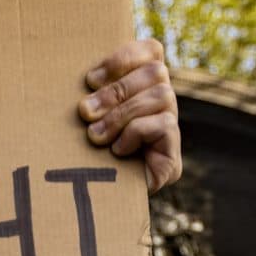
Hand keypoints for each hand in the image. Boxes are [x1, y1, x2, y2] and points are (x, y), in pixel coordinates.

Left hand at [81, 39, 180, 192]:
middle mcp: (163, 104)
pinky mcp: (174, 157)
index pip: (151, 50)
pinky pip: (163, 124)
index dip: (124, 57)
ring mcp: (172, 130)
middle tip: (85, 112)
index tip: (90, 79)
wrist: (95, 205)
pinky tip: (117, 151)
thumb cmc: (81, 155)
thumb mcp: (85, 117)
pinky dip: (135, 133)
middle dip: (116, 91)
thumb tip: (83, 76)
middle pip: (156, 71)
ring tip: (95, 136)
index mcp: (142, 87)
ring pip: (161, 95)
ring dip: (121, 115)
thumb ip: (90, 92)